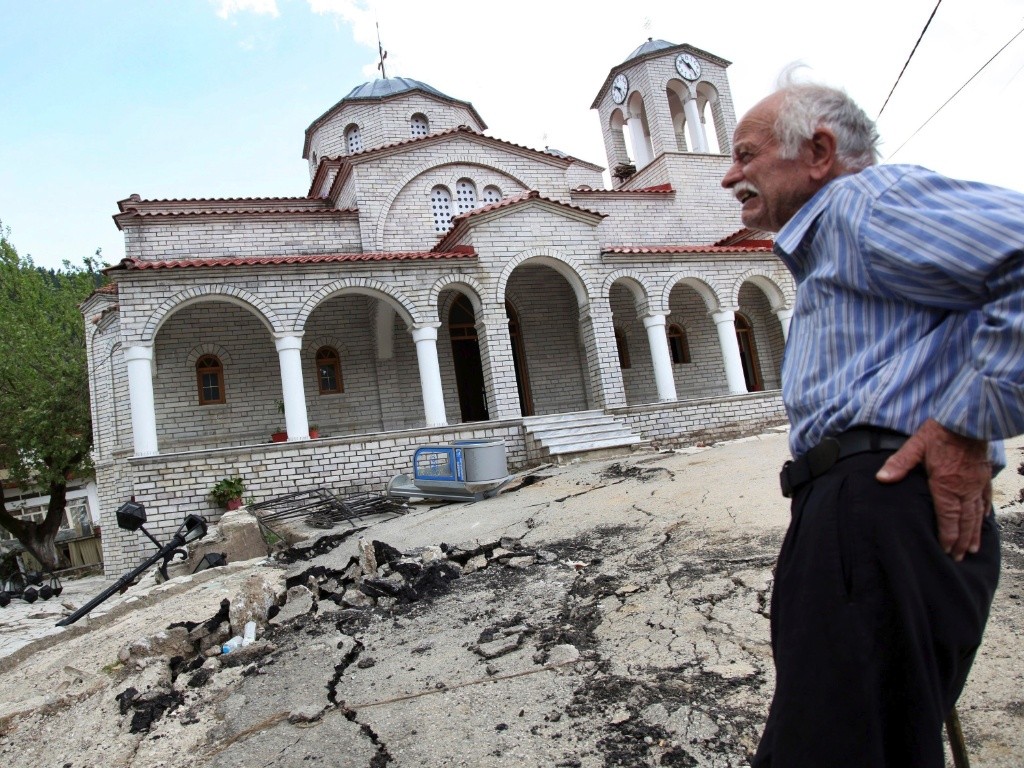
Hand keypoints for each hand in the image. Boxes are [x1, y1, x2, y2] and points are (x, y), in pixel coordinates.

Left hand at [876, 419, 991, 560]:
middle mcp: (963, 489)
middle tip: (958, 558)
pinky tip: (984, 520)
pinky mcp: (984, 476)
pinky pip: (985, 499)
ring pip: (977, 514)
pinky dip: (984, 513)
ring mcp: (976, 484)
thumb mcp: (915, 446)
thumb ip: (899, 464)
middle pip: (964, 522)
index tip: (945, 552)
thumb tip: (881, 478)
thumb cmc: (939, 433)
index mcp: (945, 486)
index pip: (947, 519)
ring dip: (974, 533)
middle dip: (960, 542)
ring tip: (972, 549)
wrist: (968, 419)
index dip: (947, 537)